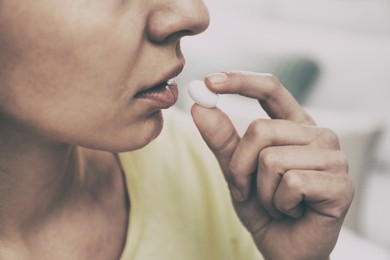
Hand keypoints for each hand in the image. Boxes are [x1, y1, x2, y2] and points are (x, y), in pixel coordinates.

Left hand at [191, 71, 353, 259]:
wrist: (285, 247)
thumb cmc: (263, 206)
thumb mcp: (236, 170)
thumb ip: (221, 138)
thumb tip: (200, 106)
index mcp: (294, 125)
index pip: (270, 89)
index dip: (240, 81)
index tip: (209, 81)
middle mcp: (318, 134)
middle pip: (261, 129)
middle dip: (241, 167)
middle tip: (250, 190)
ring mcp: (333, 157)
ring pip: (272, 159)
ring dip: (261, 190)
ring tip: (276, 202)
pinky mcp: (341, 184)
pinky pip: (292, 184)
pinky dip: (280, 204)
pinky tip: (293, 211)